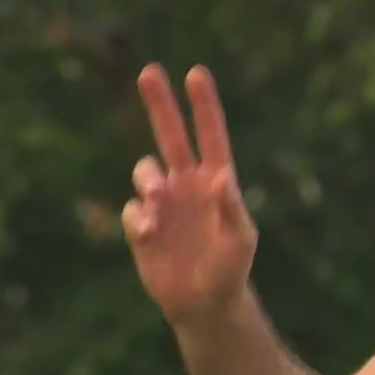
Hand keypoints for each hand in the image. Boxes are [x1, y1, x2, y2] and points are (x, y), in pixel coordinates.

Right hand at [122, 63, 257, 328]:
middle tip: (149, 70)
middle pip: (171, 136)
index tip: (196, 73)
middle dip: (160, 104)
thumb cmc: (230, 270)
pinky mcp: (143, 227)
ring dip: (147, 180)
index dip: (204, 105)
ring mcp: (163, 204)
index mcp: (216, 182)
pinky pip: (133, 211)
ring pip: (144, 171)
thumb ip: (232, 208)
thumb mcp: (241, 239)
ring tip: (156, 200)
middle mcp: (187, 185)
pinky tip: (151, 236)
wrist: (204, 303)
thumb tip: (222, 177)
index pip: (211, 136)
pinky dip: (140, 218)